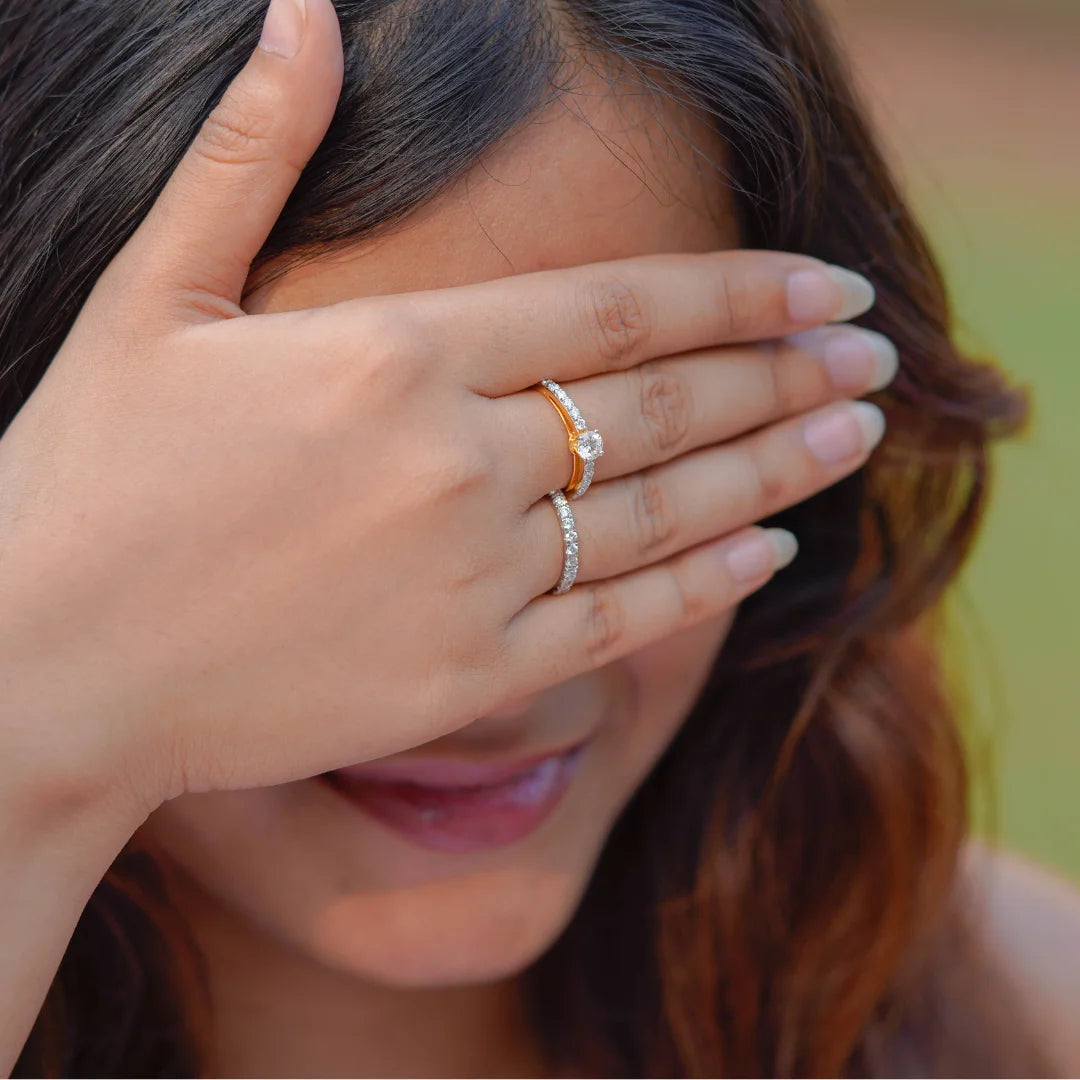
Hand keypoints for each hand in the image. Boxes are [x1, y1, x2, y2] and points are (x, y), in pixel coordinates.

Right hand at [0, 0, 891, 819]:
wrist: (48, 666)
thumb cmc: (87, 480)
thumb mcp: (150, 295)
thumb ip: (248, 155)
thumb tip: (299, 10)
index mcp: (388, 353)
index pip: (611, 307)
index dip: (735, 292)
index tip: (824, 286)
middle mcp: (450, 460)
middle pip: (662, 405)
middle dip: (784, 374)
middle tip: (874, 356)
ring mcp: (467, 576)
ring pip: (662, 511)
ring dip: (775, 467)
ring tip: (856, 433)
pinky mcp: (462, 675)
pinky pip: (619, 623)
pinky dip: (704, 584)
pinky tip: (770, 548)